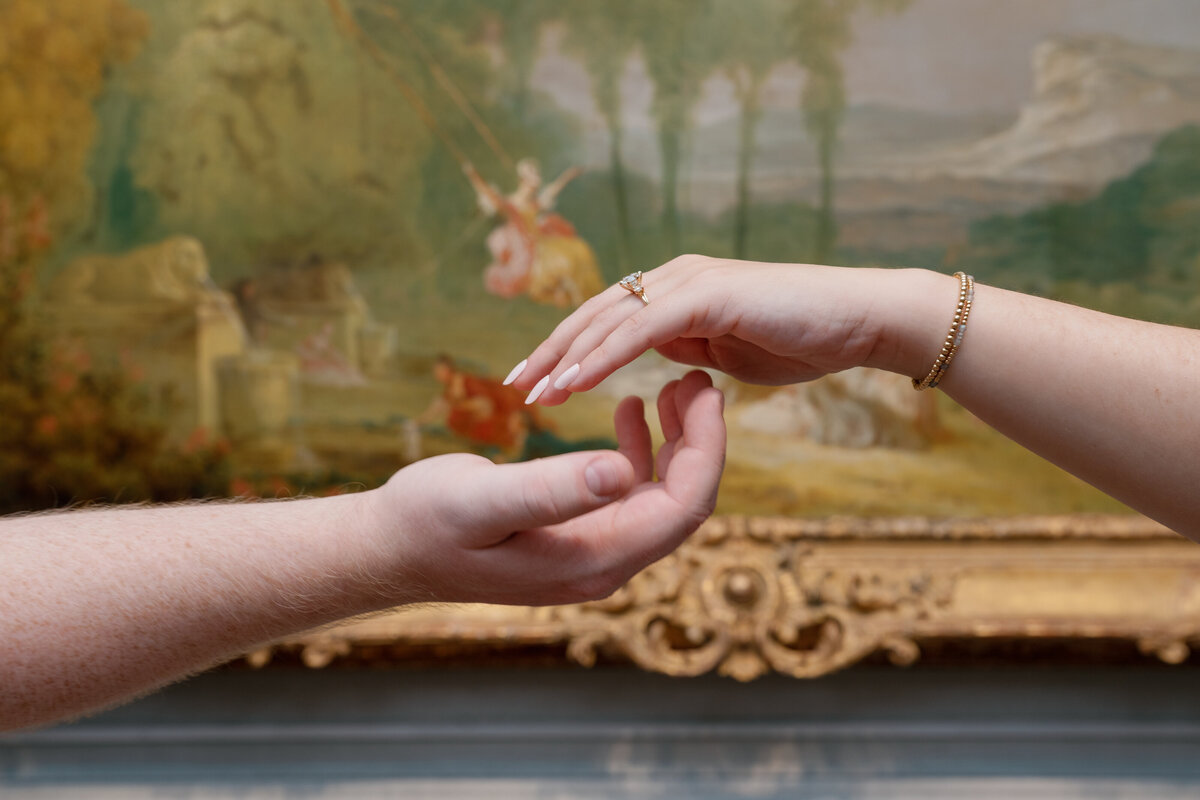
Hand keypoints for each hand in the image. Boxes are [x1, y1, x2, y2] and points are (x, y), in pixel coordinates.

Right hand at [364, 371, 724, 605]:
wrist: (387, 550)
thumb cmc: (425, 523)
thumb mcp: (482, 500)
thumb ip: (550, 490)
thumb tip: (620, 472)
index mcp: (594, 560)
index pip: (683, 508)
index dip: (707, 448)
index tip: (708, 389)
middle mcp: (604, 563)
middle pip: (683, 503)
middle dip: (701, 441)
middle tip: (700, 377)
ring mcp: (593, 552)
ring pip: (660, 497)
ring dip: (676, 443)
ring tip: (675, 384)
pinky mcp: (577, 536)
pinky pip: (628, 494)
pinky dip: (637, 451)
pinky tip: (630, 410)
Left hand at [511, 255, 910, 405]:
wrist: (857, 321)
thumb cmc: (799, 337)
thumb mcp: (725, 349)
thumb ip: (686, 347)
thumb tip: (658, 358)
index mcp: (673, 291)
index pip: (603, 319)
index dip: (564, 349)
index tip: (532, 382)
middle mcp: (673, 278)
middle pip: (593, 314)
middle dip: (549, 351)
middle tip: (512, 386)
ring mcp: (689, 282)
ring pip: (610, 319)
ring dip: (566, 356)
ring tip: (532, 390)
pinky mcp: (708, 295)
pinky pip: (643, 328)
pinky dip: (606, 356)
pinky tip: (576, 381)